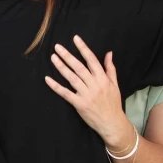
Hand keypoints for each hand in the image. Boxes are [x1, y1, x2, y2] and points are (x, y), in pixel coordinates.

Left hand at [44, 35, 132, 149]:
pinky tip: (48, 79)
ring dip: (61, 67)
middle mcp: (94, 85)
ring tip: (53, 57)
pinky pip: (66, 93)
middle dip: (68, 56)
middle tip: (58, 47)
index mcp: (103, 79)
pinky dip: (56, 86)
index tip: (75, 39)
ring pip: (72, 78)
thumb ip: (110, 68)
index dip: (83, 48)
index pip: (92, 60)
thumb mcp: (115, 84)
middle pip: (79, 67)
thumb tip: (109, 53)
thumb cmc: (113, 103)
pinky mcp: (79, 104)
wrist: (112, 123)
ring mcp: (86, 95)